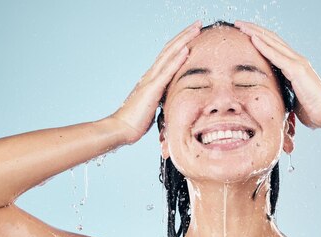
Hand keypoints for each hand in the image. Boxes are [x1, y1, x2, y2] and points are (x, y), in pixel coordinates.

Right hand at [111, 21, 201, 143]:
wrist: (122, 128)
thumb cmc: (137, 121)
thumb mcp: (155, 107)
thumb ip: (162, 99)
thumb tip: (172, 100)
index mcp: (152, 78)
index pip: (169, 55)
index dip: (181, 43)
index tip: (194, 34)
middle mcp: (151, 74)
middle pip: (170, 48)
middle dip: (185, 35)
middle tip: (198, 23)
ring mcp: (151, 80)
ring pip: (169, 54)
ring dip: (184, 40)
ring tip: (196, 29)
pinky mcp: (152, 89)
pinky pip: (167, 72)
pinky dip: (177, 59)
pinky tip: (186, 50)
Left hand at [235, 20, 320, 128]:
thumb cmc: (312, 111)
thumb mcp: (292, 99)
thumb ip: (284, 93)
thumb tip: (274, 100)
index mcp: (296, 66)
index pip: (275, 47)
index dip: (261, 38)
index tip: (245, 34)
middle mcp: (297, 60)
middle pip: (272, 39)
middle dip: (255, 30)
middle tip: (239, 23)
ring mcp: (297, 63)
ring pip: (273, 42)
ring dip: (255, 32)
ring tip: (241, 25)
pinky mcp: (296, 69)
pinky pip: (275, 55)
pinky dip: (263, 45)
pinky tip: (252, 37)